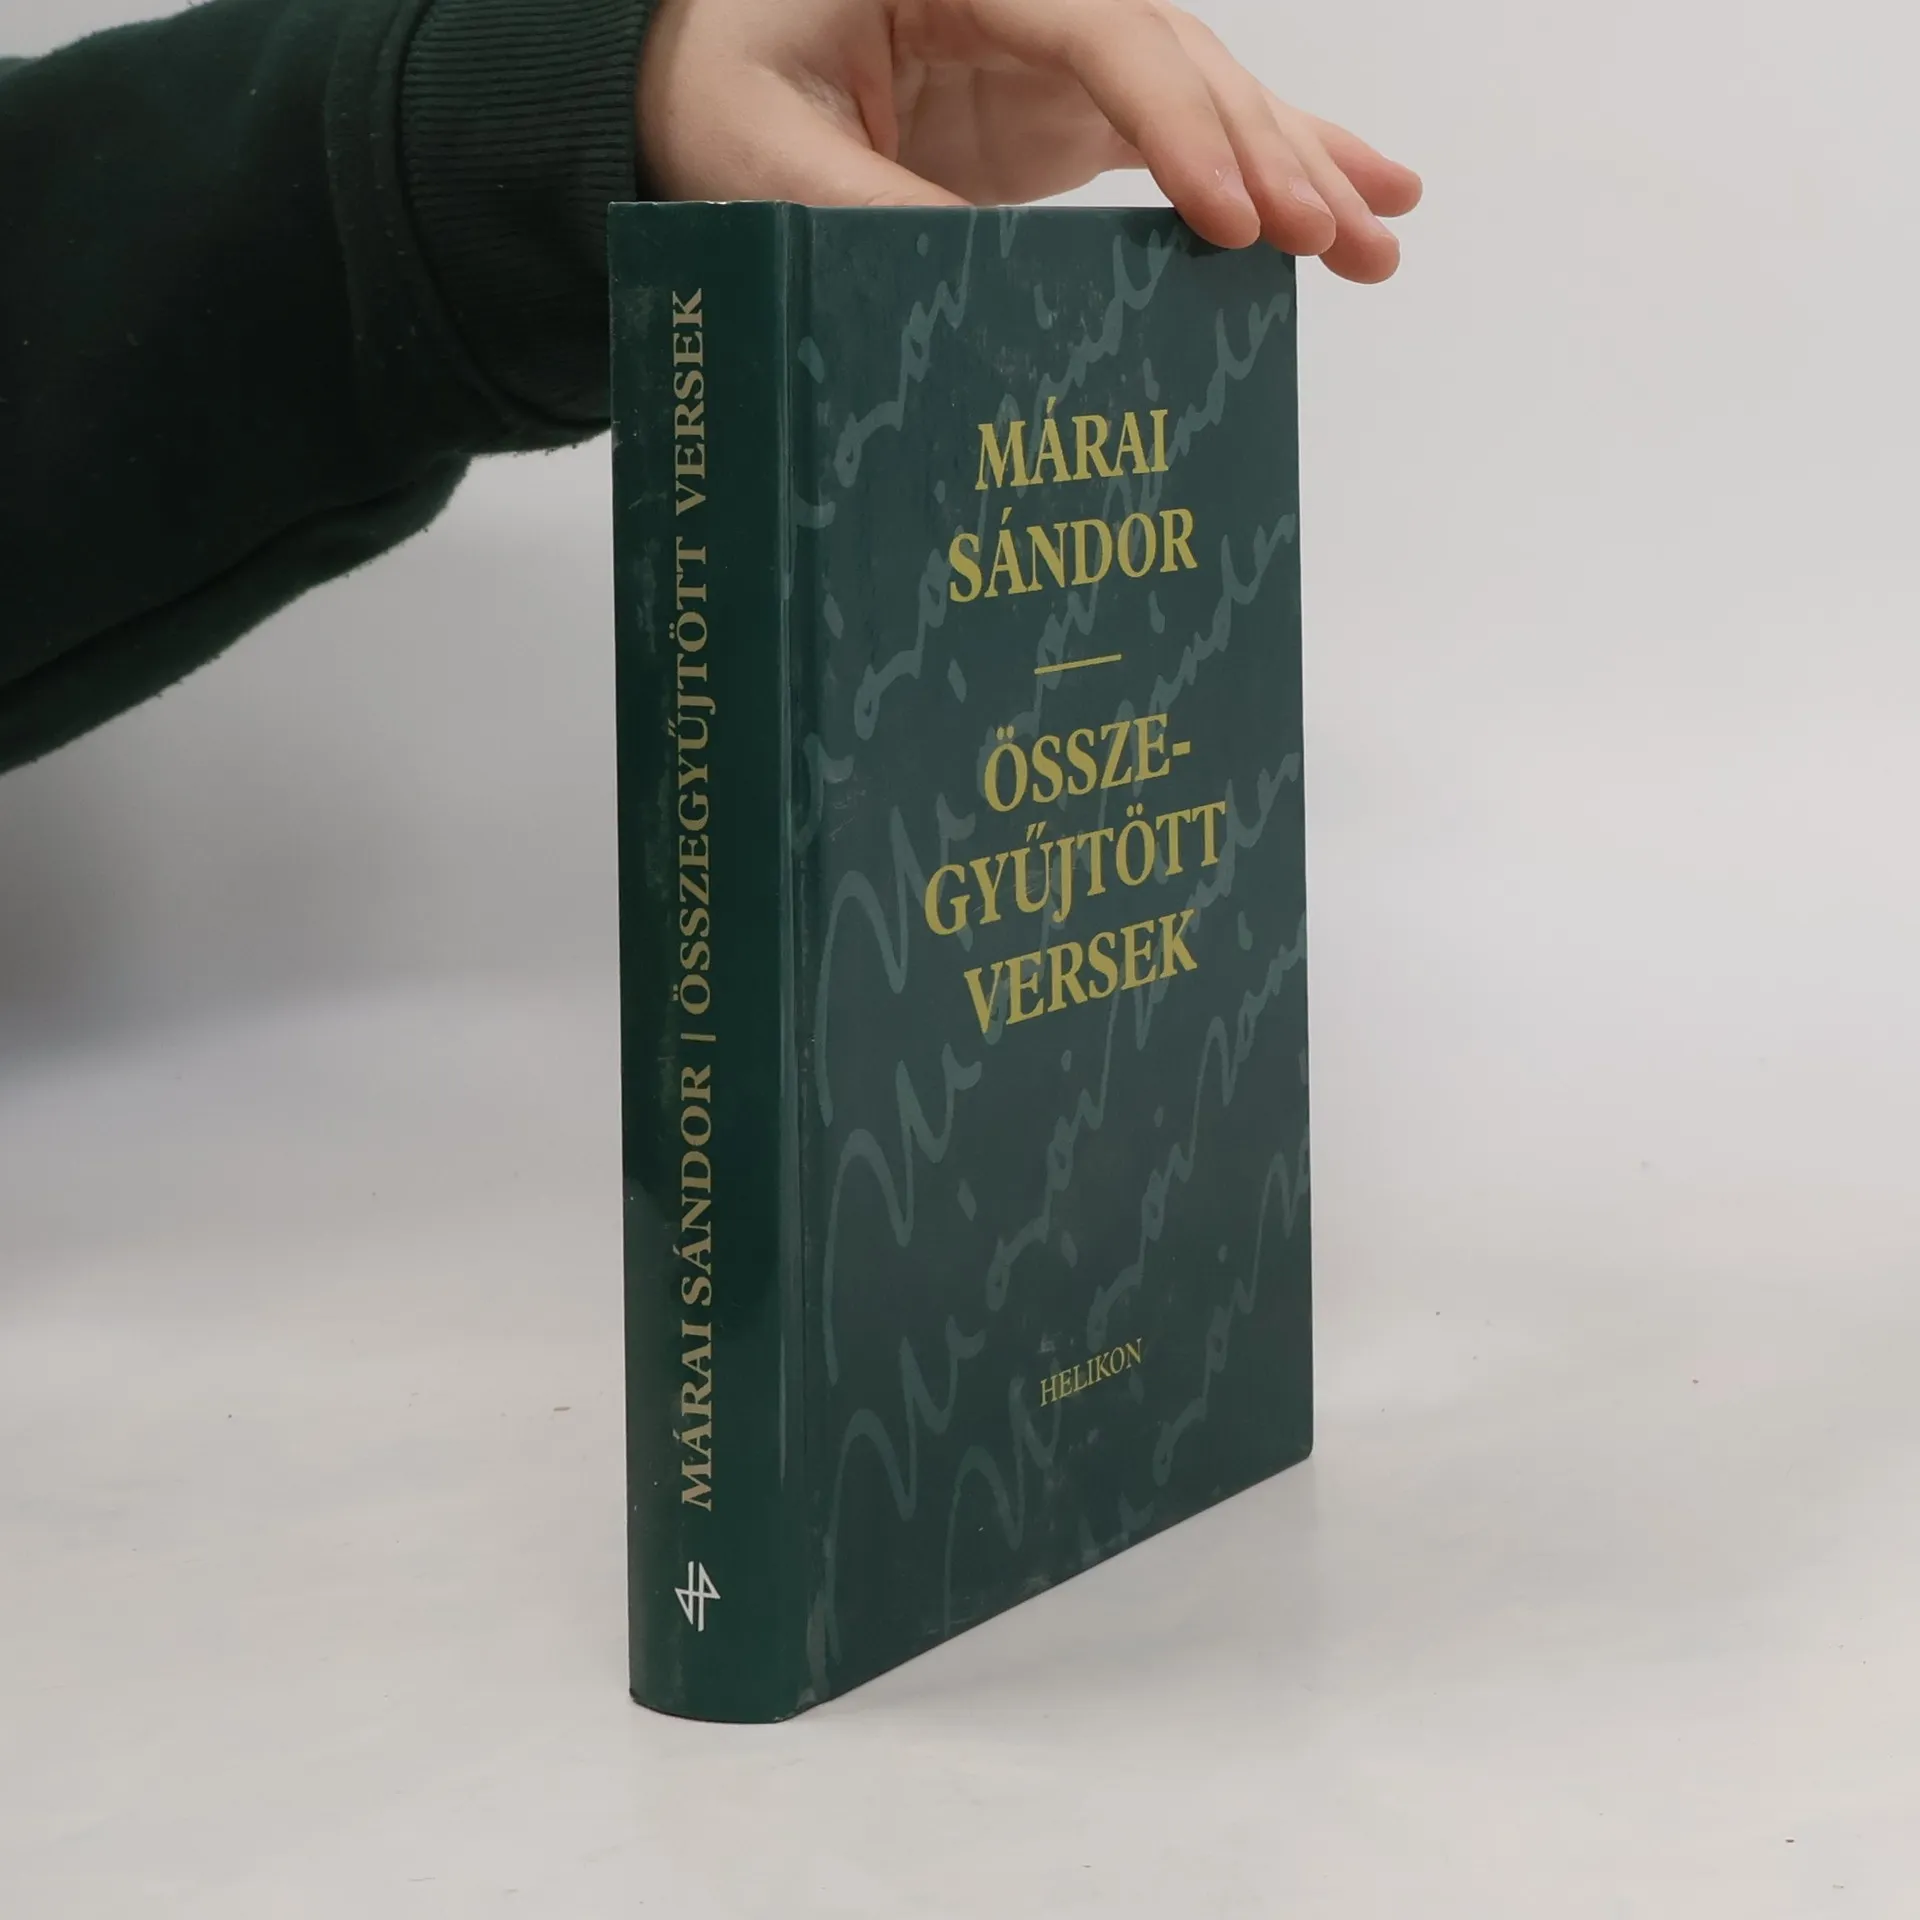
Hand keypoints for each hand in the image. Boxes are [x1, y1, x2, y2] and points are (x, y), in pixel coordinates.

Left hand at [638, 0, 1421, 283]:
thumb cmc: (717, 98)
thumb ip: (872, 214)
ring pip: (1203, 87)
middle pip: (1177, 55)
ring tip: (1379, 237)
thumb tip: (998, 299)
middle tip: (1334, 238)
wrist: (698, 84)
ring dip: (1296, 162)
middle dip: (1265, 150)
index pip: (1097, 32)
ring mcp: (1055, 48)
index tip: (1227, 219)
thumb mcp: (764, 163)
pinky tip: (1351, 195)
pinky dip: (1262, 163)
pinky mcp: (1066, 107)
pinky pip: (1183, 125)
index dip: (1174, 123)